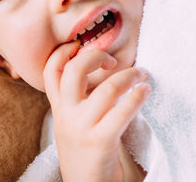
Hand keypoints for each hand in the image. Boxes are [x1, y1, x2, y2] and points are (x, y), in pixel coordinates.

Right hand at [43, 41, 149, 181]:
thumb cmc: (85, 152)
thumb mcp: (73, 124)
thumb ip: (78, 102)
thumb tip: (102, 73)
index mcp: (59, 109)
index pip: (50, 72)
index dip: (61, 52)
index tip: (79, 44)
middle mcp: (66, 115)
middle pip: (74, 71)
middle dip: (96, 55)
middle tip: (113, 60)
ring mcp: (82, 128)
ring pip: (106, 89)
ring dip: (129, 76)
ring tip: (142, 75)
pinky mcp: (100, 141)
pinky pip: (122, 111)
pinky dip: (137, 97)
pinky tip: (146, 92)